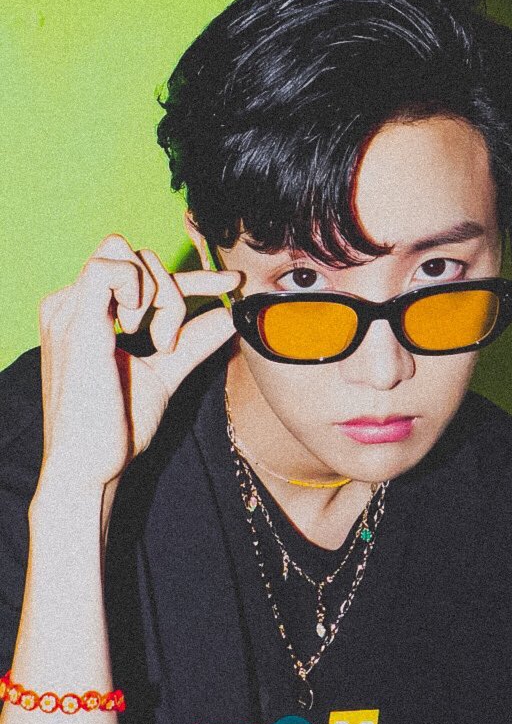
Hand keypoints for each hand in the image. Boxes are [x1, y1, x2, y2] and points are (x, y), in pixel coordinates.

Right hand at [38, 233, 240, 489]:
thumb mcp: (165, 372)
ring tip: (157, 344)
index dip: (190, 276)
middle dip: (172, 291)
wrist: (89, 467)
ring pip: (127, 256)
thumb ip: (193, 341)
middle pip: (136, 256)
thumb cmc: (116, 427)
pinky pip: (108, 267)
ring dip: (159, 295)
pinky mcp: (76, 323)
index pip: (139, 273)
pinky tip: (144, 328)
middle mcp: (70, 305)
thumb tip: (230, 314)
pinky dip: (139, 286)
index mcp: (84, 315)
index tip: (230, 282)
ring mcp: (68, 310)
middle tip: (169, 344)